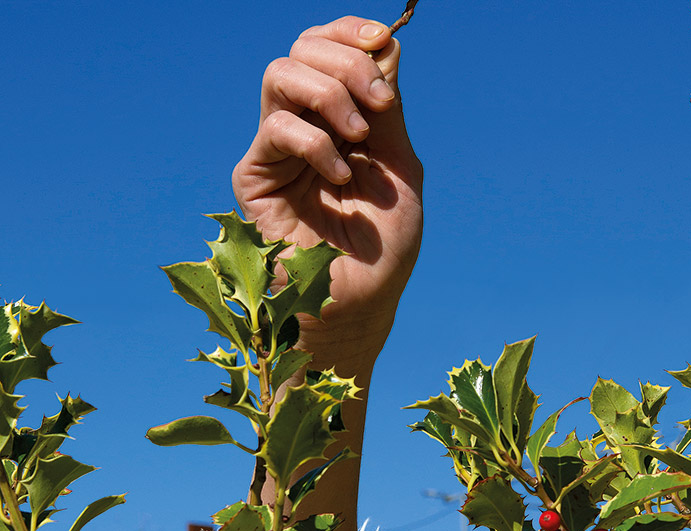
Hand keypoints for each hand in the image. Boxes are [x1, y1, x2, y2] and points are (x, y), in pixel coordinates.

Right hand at [233, 16, 422, 374]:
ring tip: (359, 136)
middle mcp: (305, 126)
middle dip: (346, 61)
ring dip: (329, 92)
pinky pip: (277, 129)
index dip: (350, 32)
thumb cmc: (384, 244)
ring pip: (281, 75)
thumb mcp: (400, 166)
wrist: (361, 303)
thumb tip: (386, 44)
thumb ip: (390, 110)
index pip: (329, 49)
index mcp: (339, 119)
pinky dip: (316, 143)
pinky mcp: (255, 177)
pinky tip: (340, 177)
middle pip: (302, 50)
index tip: (382, 38)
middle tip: (378, 105)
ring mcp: (277, 150)